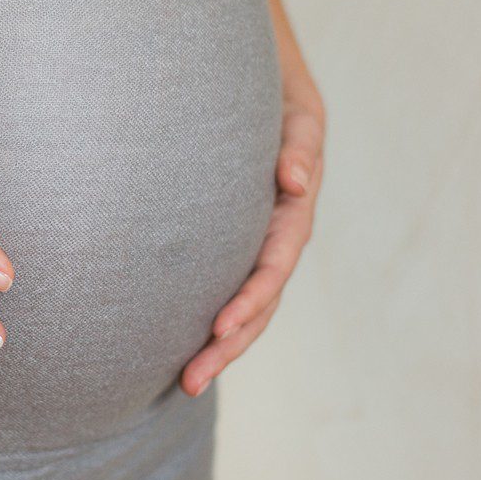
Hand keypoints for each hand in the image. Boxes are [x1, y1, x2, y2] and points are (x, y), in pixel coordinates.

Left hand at [181, 66, 325, 396]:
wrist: (268, 97)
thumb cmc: (281, 105)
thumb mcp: (299, 117)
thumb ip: (300, 146)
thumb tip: (295, 180)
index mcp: (292, 215)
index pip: (273, 268)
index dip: (250, 300)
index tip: (218, 329)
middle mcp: (275, 240)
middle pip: (258, 305)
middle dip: (228, 346)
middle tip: (190, 381)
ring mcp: (255, 247)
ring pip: (242, 308)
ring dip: (218, 348)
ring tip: (184, 382)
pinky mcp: (234, 246)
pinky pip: (224, 289)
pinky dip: (207, 321)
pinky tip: (180, 347)